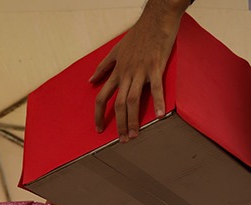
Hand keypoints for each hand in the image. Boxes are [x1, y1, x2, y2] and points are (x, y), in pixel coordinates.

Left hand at [89, 0, 185, 140]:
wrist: (156, 18)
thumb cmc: (138, 35)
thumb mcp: (116, 50)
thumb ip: (103, 67)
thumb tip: (90, 80)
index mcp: (117, 71)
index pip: (102, 96)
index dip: (98, 114)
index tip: (98, 128)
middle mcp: (126, 73)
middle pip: (117, 103)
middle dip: (118, 124)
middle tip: (122, 140)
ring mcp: (141, 70)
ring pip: (133, 99)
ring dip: (133, 119)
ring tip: (135, 135)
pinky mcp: (156, 66)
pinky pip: (156, 87)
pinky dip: (158, 102)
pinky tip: (160, 115)